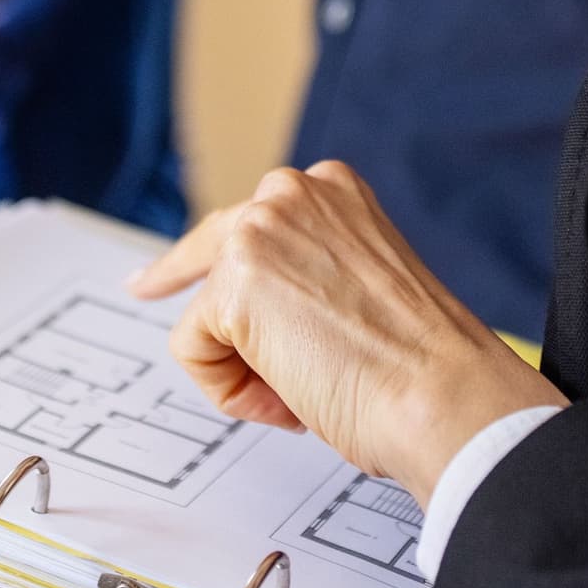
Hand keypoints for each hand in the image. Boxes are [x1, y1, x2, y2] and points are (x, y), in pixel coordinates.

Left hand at [128, 161, 563, 505]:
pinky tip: (288, 398)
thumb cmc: (421, 365)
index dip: (210, 262)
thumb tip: (255, 313)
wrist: (443, 394)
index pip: (252, 219)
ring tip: (304, 393)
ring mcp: (261, 231)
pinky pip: (193, 351)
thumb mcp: (363, 287)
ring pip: (206, 311)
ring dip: (245, 366)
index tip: (157, 274)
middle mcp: (293, 193)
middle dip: (200, 301)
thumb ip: (309, 275)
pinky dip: (231, 392)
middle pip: (209, 247)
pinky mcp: (234, 283)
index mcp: (334, 189)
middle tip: (145, 292)